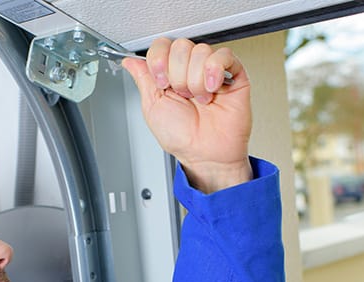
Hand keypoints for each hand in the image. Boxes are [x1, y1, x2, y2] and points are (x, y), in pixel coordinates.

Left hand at [122, 38, 252, 193]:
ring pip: (200, 51)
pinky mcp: (234, 74)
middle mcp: (190, 69)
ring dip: (196, 80)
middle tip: (184, 96)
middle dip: (178, 75)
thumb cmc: (181, 138)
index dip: (159, 61)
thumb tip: (129, 62)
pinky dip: (214, 72)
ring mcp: (211, 70)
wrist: (205, 154)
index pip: (161, 45)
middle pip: (180, 46)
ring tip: (200, 99)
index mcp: (169, 74)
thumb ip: (142, 78)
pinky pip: (224, 56)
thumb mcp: (152, 106)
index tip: (161, 82)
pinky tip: (212, 89)